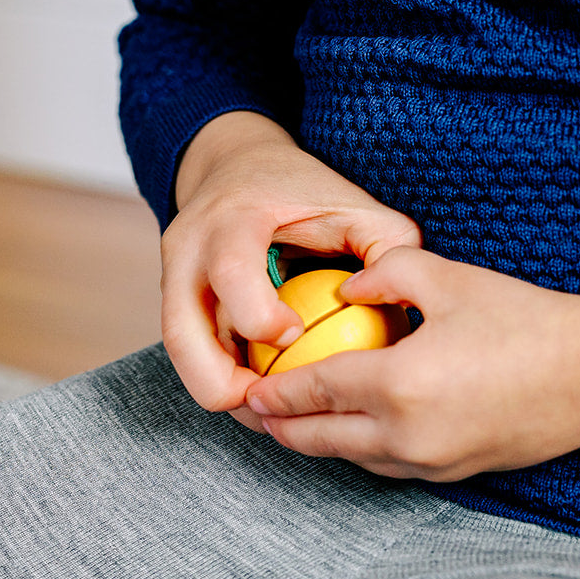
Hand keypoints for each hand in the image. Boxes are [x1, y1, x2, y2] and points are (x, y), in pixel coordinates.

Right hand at [162, 111, 420, 428]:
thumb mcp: (351, 202)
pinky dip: (223, 381)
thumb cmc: (302, 189)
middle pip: (181, 333)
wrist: (236, 167)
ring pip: (181, 355)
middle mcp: (189, 251)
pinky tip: (265, 394)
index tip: (293, 335)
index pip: (230, 271)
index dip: (257, 315)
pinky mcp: (175, 303)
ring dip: (224, 392)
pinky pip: (190, 356)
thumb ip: (386, 245)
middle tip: (276, 405)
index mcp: (233, 219)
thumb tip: (405, 306)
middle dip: (224, 383)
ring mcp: (174, 279)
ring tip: (274, 410)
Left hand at [243, 247, 579, 480]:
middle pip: (318, 439)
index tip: (249, 383)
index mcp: (397, 386)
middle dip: (279, 427)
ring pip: (351, 459)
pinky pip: (387, 467)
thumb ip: (387, 274)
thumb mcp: (449, 280)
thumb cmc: (526, 320)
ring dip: (315, 443)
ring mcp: (430, 463)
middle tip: (253, 411)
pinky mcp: (454, 473)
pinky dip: (358, 451)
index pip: (312, 390)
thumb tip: (348, 288)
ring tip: (291, 424)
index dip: (274, 388)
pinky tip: (352, 432)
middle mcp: (405, 437)